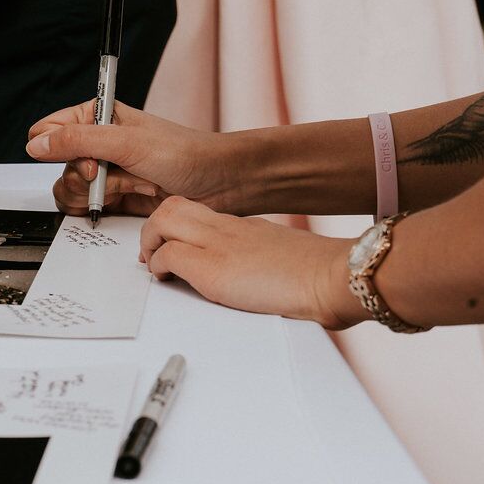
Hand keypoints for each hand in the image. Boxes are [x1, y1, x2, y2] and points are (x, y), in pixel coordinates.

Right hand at [26, 100, 240, 215]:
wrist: (218, 185)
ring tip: (128, 186)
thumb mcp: (127, 142)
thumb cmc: (185, 154)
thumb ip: (78, 141)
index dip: (60, 146)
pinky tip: (128, 199)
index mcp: (97, 116)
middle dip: (82, 176)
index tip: (86, 156)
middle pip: (57, 165)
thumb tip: (37, 145)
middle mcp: (97, 143)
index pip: (49, 129)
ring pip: (69, 189)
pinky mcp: (114, 196)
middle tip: (107, 175)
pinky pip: (86, 207)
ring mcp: (105, 171)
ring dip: (95, 193)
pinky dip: (103, 207)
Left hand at [140, 197, 363, 328]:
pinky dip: (158, 266)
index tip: (169, 241)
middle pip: (173, 205)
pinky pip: (169, 255)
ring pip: (163, 220)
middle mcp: (227, 228)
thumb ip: (264, 260)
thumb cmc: (319, 276)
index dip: (175, 224)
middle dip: (153, 227)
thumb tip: (259, 277)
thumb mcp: (284, 259)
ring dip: (150, 242)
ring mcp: (219, 244)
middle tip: (152, 250)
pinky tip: (165, 278)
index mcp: (244, 226)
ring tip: (154, 264)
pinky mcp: (213, 269)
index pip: (196, 210)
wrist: (333, 278)